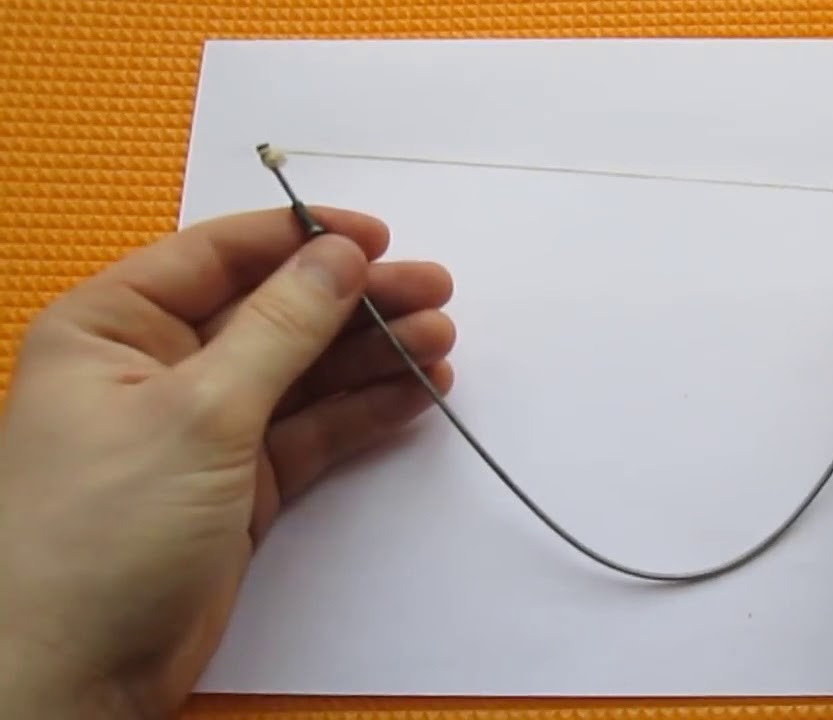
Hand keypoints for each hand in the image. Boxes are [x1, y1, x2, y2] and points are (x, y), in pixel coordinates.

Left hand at [0, 208, 455, 717]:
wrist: (73, 675)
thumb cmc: (102, 529)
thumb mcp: (198, 411)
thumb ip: (280, 328)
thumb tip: (340, 255)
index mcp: (114, 326)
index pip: (219, 256)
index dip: (301, 239)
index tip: (378, 237)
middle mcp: (158, 367)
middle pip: (275, 313)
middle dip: (356, 303)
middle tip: (435, 292)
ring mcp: (203, 428)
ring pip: (303, 373)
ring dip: (372, 357)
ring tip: (441, 344)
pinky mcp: (239, 484)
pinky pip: (311, 432)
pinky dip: (362, 414)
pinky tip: (415, 396)